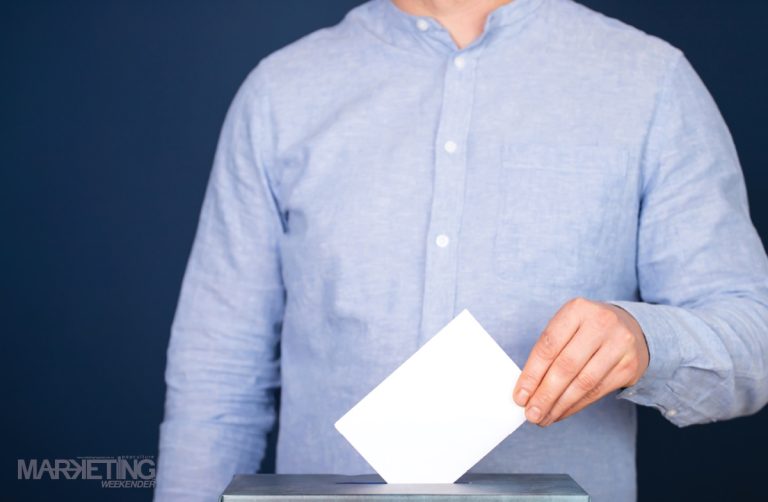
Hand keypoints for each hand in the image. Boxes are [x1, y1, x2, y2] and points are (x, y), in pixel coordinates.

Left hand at [513, 297, 648, 425]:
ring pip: (583, 383)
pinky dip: (575, 405)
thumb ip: (548, 352)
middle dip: (545, 394)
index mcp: (577, 309)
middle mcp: (601, 323)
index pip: (548, 346)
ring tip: (543, 418)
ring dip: (559, 405)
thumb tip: (526, 389)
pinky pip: (598, 391)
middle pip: (566, 366)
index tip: (519, 396)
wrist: (630, 328)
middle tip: (531, 414)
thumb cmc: (586, 330)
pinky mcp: (630, 366)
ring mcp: (619, 344)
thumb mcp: (566, 327)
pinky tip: (561, 412)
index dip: (532, 374)